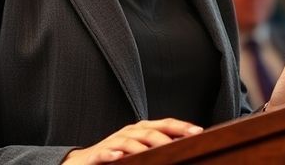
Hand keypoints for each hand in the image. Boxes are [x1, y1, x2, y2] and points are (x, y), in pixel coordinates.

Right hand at [62, 118, 203, 163]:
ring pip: (129, 141)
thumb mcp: (141, 150)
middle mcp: (129, 133)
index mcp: (142, 130)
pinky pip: (105, 153)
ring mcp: (113, 142)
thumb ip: (160, 147)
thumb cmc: (118, 155)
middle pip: (150, 131)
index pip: (164, 124)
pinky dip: (112, 154)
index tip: (199, 131)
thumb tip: (186, 148)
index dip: (181, 126)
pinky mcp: (97, 155)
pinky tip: (119, 156)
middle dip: (167, 136)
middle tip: (183, 142)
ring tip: (158, 150)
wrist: (85, 162)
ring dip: (143, 146)